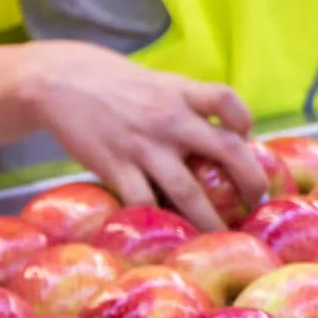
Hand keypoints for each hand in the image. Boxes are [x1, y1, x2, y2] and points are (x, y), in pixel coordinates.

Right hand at [10, 41, 269, 227]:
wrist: (61, 81)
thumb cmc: (117, 85)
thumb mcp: (160, 83)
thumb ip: (191, 104)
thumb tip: (227, 131)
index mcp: (182, 94)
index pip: (228, 101)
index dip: (245, 121)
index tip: (248, 140)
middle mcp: (170, 119)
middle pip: (226, 150)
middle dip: (249, 179)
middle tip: (256, 200)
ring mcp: (144, 146)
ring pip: (188, 191)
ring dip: (209, 218)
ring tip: (221, 235)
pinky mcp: (116, 167)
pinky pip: (143, 202)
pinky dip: (157, 220)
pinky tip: (166, 232)